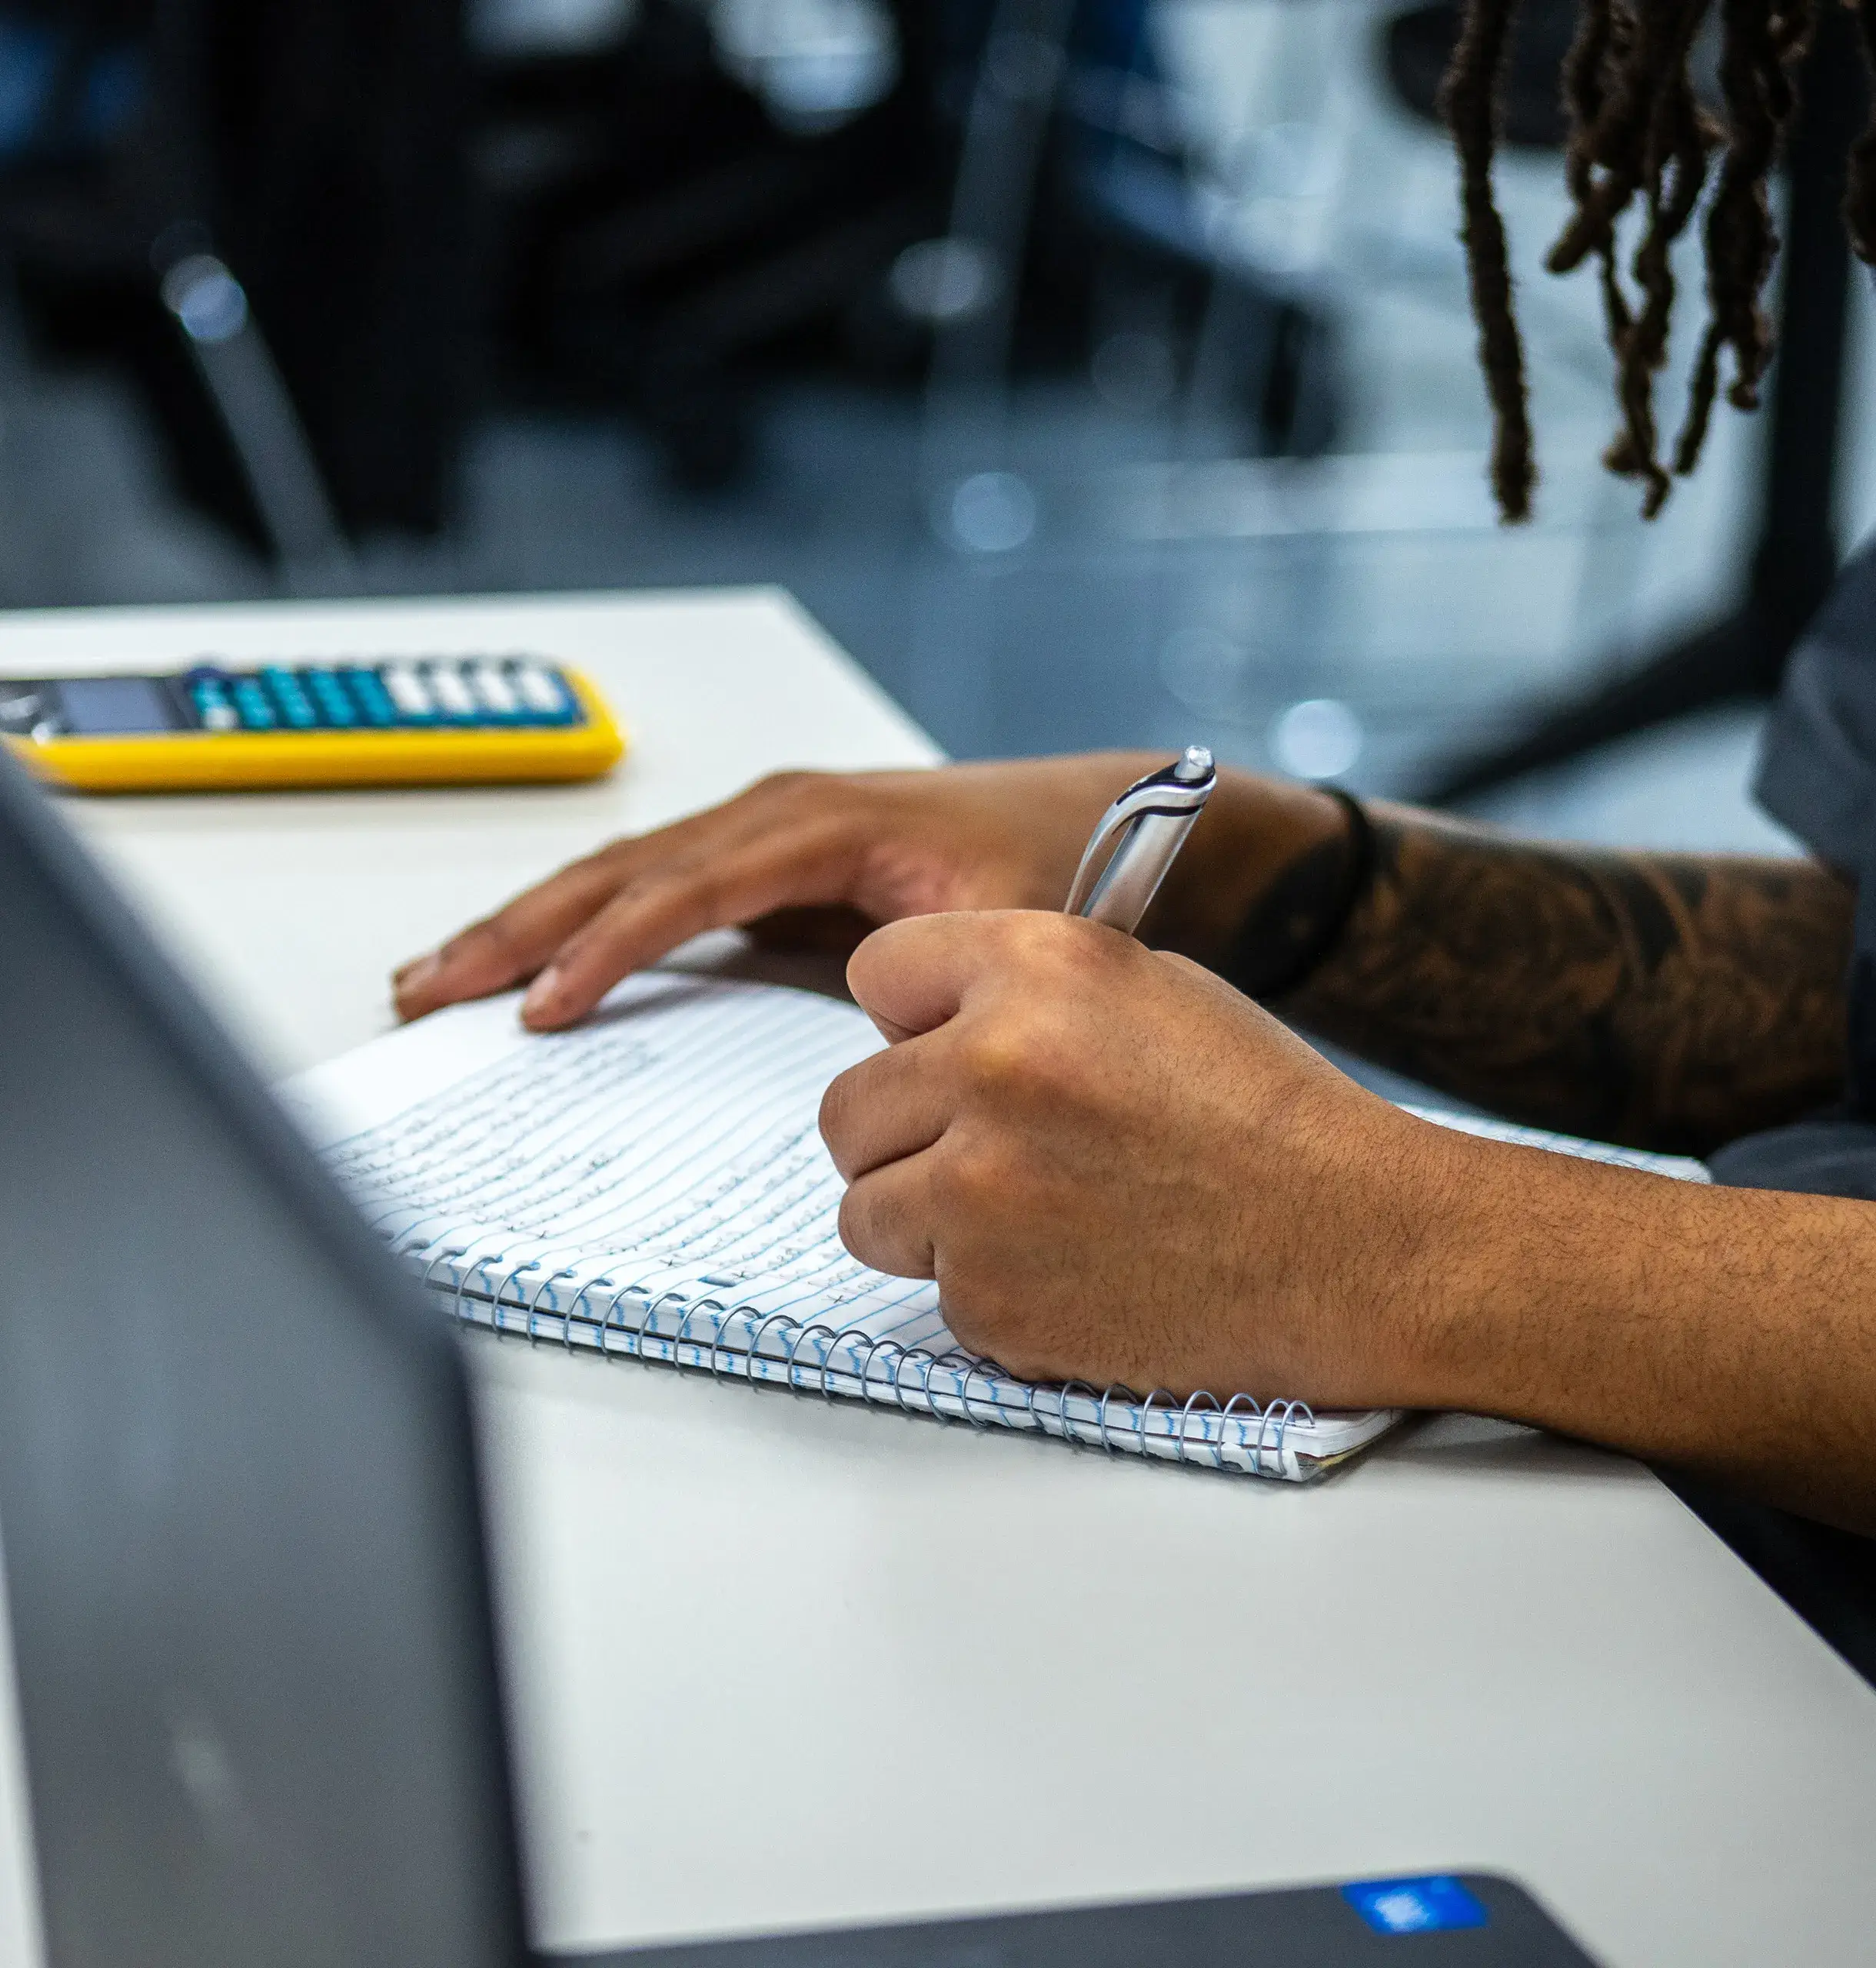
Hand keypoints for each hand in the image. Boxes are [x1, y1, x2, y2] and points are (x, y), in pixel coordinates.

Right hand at [392, 755, 1340, 1029]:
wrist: (1103, 818)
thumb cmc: (1056, 865)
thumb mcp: (996, 926)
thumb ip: (918, 980)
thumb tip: (853, 1055)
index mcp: (817, 826)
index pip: (677, 890)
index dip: (603, 950)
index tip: (539, 1007)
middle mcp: (773, 818)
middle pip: (614, 873)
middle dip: (514, 930)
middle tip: (425, 989)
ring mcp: (763, 836)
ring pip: (616, 876)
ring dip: (525, 924)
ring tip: (439, 975)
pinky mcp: (765, 866)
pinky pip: (652, 891)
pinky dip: (582, 926)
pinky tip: (534, 967)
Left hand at [818, 909, 1454, 1406]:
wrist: (1358, 1248)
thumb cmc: (1266, 1117)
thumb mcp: (1148, 989)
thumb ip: (1021, 990)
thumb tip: (917, 1021)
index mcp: (1037, 965)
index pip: (877, 971)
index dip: (913, 1018)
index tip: (941, 1046)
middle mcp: (992, 1065)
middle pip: (847, 1107)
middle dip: (904, 1131)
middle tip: (984, 1150)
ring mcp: (979, 1191)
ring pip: (865, 1208)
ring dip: (928, 1217)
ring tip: (1033, 1213)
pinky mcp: (987, 1296)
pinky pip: (930, 1290)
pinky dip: (987, 1288)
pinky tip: (1074, 1268)